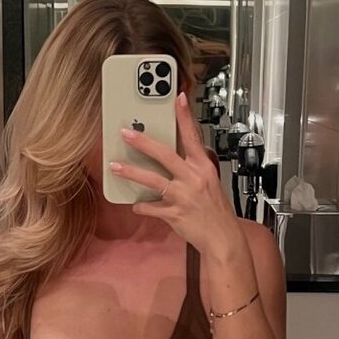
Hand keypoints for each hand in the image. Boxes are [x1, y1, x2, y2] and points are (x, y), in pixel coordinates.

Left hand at [109, 90, 240, 255]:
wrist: (222, 238)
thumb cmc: (215, 210)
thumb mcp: (209, 182)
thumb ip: (192, 168)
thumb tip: (172, 158)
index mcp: (204, 167)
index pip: (193, 136)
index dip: (185, 117)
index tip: (177, 99)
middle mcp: (194, 179)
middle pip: (165, 155)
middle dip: (143, 142)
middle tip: (126, 133)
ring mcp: (184, 196)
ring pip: (153, 180)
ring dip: (132, 172)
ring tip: (115, 166)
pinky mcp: (175, 214)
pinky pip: (152, 207)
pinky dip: (142, 206)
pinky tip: (136, 204)